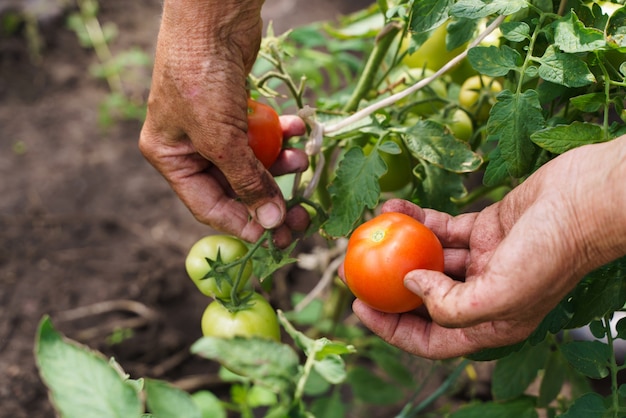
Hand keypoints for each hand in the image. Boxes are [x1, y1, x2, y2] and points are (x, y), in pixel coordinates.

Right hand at [139, 0, 308, 246]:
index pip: (209, 206)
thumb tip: (268, 222)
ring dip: (279, 164)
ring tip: (301, 159)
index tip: (274, 238)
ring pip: (253, 161)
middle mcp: (190, 145)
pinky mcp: (236, 109)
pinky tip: (296, 129)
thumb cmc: (201, 77)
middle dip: (268, 197)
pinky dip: (280, 134)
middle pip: (235, 187)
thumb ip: (245, 182)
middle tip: (298, 214)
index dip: (242, 224)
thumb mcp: (221, 139)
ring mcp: (214, 126)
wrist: (212, 15)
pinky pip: (261, 134)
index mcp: (171, 157)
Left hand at [349, 136, 625, 358]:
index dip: (392, 329)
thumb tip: (410, 286)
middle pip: (425, 300)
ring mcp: (484, 261)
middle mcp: (485, 295)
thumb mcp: (503, 295)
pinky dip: (418, 219)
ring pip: (430, 259)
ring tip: (368, 230)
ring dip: (399, 247)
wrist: (588, 200)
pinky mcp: (485, 229)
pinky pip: (442, 227)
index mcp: (493, 324)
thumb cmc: (554, 251)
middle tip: (354, 270)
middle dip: (388, 288)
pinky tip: (393, 207)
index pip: (432, 340)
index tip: (360, 307)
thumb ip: (451, 305)